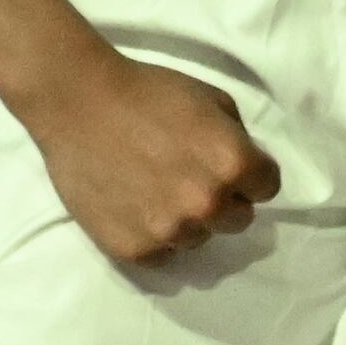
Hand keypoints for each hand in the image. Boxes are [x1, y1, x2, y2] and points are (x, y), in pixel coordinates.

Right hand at [26, 53, 282, 263]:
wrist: (77, 102)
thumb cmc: (147, 90)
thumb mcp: (210, 97)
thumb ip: (237, 136)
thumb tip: (247, 166)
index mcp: (231, 163)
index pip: (267, 187)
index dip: (251, 174)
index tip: (228, 165)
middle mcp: (206, 204)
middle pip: (238, 219)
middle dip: (223, 199)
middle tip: (190, 175)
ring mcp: (169, 231)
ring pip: (199, 238)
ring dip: (187, 219)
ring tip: (155, 187)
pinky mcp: (134, 250)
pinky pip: (163, 254)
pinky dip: (154, 235)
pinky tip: (135, 204)